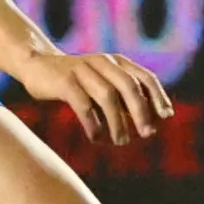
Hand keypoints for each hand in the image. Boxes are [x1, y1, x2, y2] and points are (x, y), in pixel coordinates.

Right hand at [12, 50, 171, 144]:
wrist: (36, 64)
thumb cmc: (75, 80)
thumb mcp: (101, 82)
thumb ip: (122, 98)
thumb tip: (148, 123)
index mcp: (116, 62)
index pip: (144, 77)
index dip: (158, 96)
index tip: (166, 116)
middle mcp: (102, 62)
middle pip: (129, 86)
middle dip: (141, 112)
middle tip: (147, 134)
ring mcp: (82, 70)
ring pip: (107, 96)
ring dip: (118, 122)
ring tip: (121, 141)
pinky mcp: (65, 81)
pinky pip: (83, 104)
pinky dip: (93, 124)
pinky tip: (96, 137)